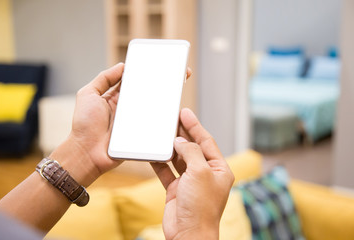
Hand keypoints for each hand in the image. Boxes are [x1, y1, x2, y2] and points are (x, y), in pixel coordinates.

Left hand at [51, 63, 192, 186]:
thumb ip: (103, 79)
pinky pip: (155, 123)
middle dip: (162, 82)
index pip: (134, 80)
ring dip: (166, 99)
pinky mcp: (142, 132)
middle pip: (147, 92)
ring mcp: (136, 120)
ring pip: (154, 107)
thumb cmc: (84, 125)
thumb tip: (122, 66)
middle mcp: (128, 107)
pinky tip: (173, 109)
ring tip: (177, 88)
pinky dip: (163, 118)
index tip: (160, 62)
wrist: (87, 153)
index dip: (145, 72)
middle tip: (177, 72)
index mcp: (117, 96)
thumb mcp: (88, 94)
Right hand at [151, 108, 234, 239]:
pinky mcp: (176, 189)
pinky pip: (167, 171)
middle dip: (182, 133)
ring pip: (179, 158)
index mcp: (219, 169)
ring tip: (162, 132)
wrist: (188, 234)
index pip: (206, 141)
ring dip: (171, 146)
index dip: (195, 126)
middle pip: (192, 147)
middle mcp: (205, 174)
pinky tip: (153, 153)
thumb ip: (190, 152)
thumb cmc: (201, 207)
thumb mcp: (200, 172)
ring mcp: (190, 182)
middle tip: (172, 118)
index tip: (185, 113)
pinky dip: (160, 162)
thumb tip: (180, 142)